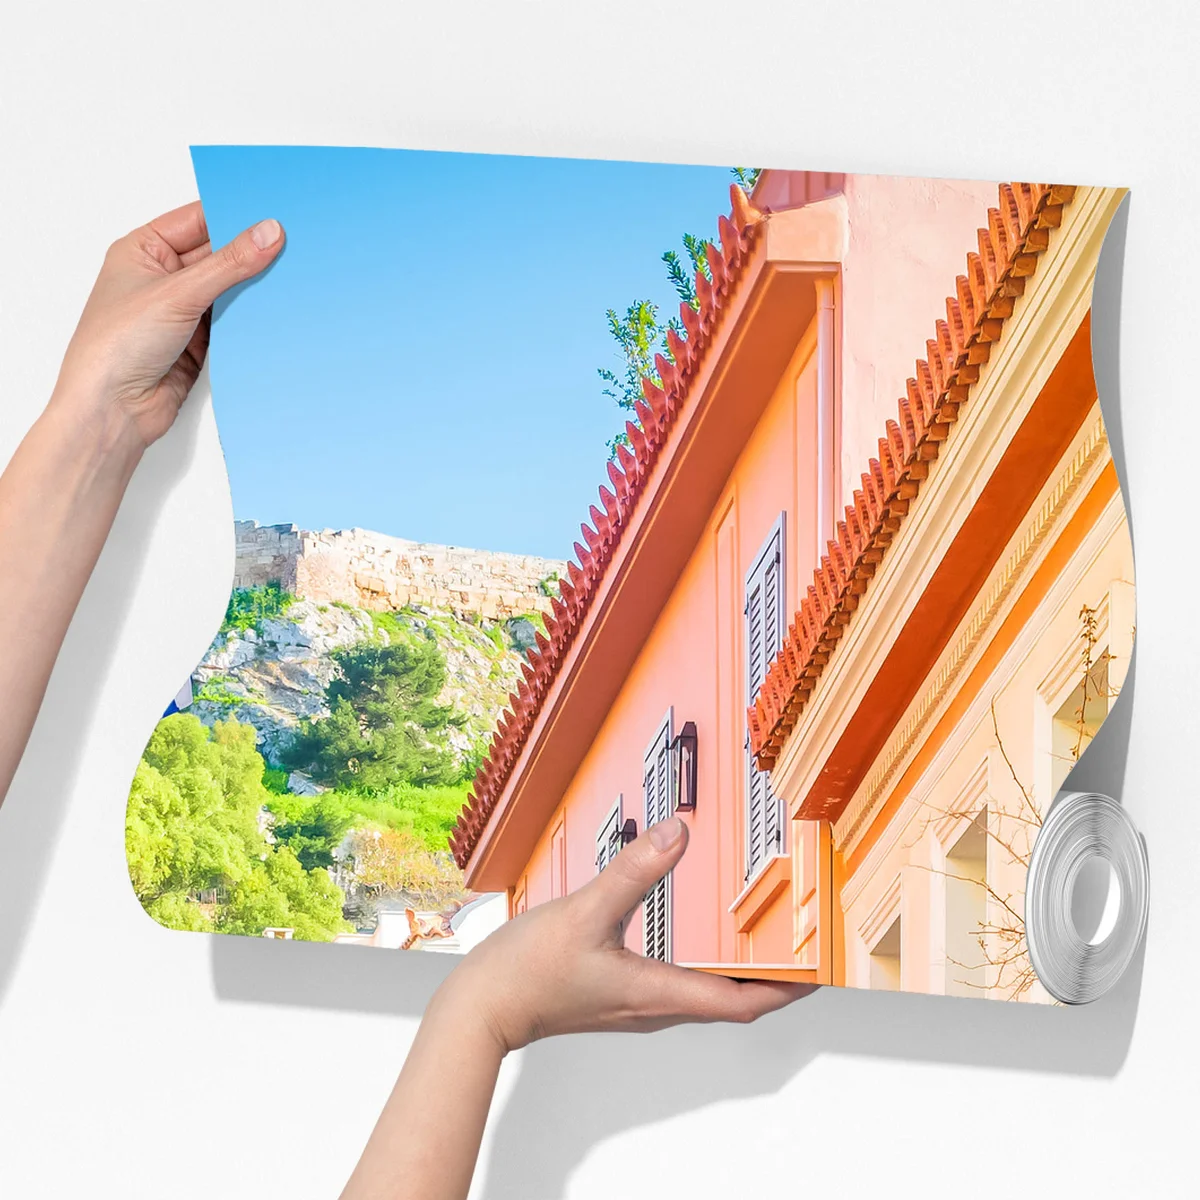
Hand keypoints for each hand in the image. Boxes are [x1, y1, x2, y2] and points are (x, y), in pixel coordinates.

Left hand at [49, 202, 283, 450]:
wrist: (113, 411)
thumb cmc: (116, 346)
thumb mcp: (178, 293)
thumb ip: (228, 264)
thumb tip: (267, 233)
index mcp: (143, 250)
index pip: (198, 220)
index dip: (233, 215)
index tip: (272, 214)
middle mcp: (161, 278)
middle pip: (217, 255)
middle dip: (250, 254)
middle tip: (290, 246)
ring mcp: (181, 311)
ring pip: (228, 290)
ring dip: (253, 289)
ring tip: (290, 277)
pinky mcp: (198, 343)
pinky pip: (233, 322)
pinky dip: (252, 319)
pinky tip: (275, 312)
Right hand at [440, 817, 815, 1054]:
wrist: (481, 1010)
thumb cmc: (527, 973)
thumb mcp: (585, 912)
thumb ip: (634, 871)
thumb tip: (680, 834)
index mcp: (657, 995)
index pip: (742, 1003)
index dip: (787, 990)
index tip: (820, 972)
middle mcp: (654, 1007)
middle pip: (731, 1000)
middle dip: (771, 977)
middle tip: (799, 946)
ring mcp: (635, 1004)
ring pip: (703, 993)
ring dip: (735, 971)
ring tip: (758, 938)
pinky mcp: (616, 994)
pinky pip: (676, 983)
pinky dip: (699, 963)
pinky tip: (691, 936)